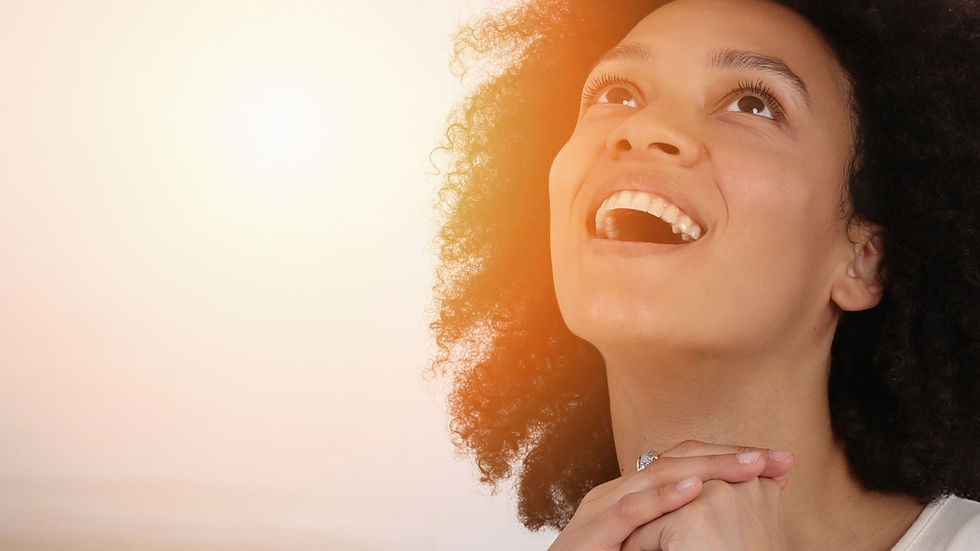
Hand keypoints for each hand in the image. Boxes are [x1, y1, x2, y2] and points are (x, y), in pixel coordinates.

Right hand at [546, 440, 794, 550]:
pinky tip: (696, 490)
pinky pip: (631, 510)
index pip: (688, 462)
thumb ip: (686, 528)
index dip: (732, 458)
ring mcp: (603, 508)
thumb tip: (744, 515)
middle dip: (732, 457)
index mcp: (634, 493)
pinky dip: (664, 498)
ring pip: (658, 476)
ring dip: (710, 468)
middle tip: (777, 458)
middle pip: (678, 460)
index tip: (780, 463)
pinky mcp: (593, 532)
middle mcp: (617, 492)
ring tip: (751, 465)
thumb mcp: (657, 547)